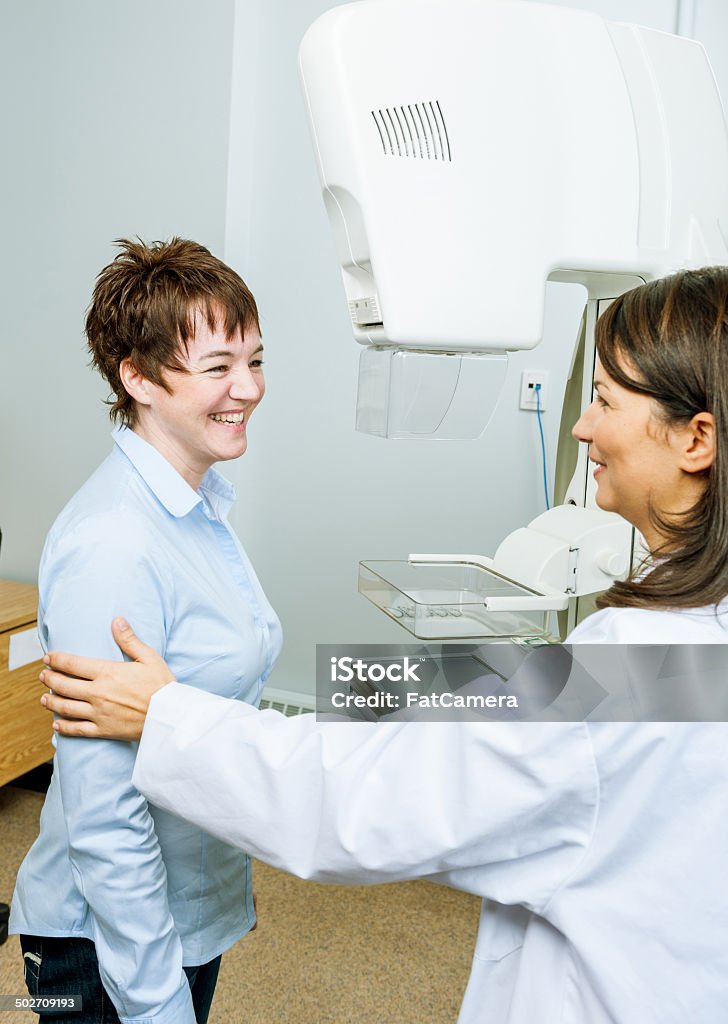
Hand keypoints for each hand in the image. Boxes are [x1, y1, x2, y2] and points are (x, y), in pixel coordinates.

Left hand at [40, 618, 174, 740]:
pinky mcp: (103, 730)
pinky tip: (57, 724)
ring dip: (51, 702)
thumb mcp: (149, 657)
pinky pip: (78, 729)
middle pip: (64, 685)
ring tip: (44, 698)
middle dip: (50, 679)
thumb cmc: (162, 685)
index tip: (48, 658)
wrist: (170, 716)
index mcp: (108, 673)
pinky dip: (64, 727)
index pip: (73, 664)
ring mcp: (99, 713)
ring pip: (66, 707)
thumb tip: (117, 620)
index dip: (57, 660)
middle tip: (43, 676)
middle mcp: (98, 693)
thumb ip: (129, 640)